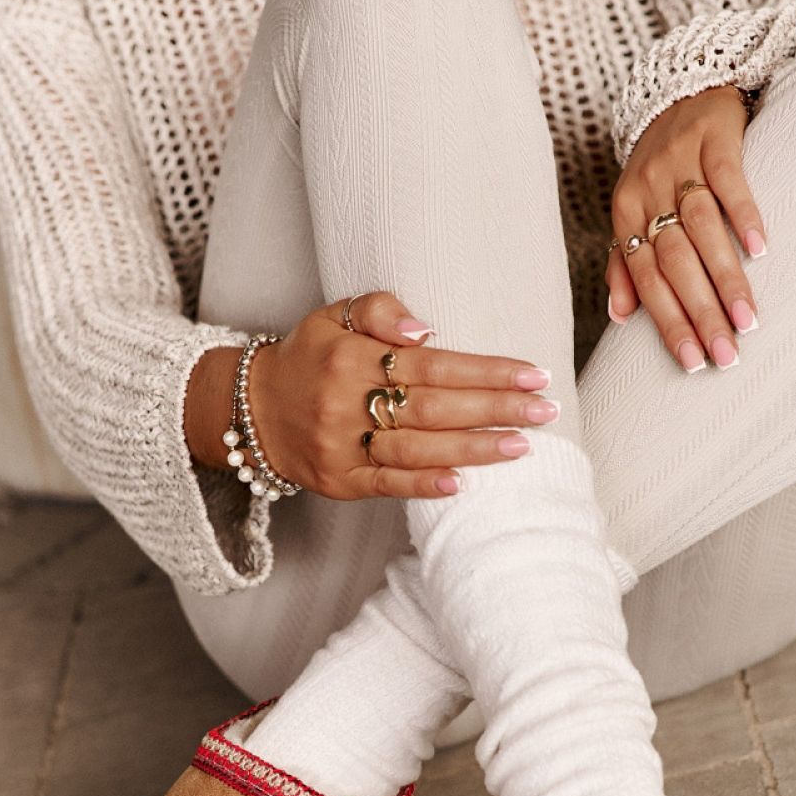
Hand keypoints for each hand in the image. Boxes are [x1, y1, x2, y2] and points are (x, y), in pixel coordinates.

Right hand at [186, 293, 557, 499]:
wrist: (250, 409)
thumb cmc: (309, 357)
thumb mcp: (334, 316)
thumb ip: (379, 310)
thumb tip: (426, 331)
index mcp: (353, 357)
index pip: (433, 365)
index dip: (486, 371)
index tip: (533, 373)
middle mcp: (348, 402)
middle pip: (434, 408)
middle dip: (495, 410)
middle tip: (545, 410)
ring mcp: (343, 446)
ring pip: (417, 449)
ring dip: (473, 449)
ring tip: (522, 446)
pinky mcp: (339, 481)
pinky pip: (386, 485)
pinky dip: (425, 486)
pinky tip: (462, 484)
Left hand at [607, 84, 768, 373]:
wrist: (679, 85)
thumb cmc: (658, 163)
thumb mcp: (631, 209)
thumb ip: (623, 262)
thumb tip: (619, 318)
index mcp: (625, 214)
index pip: (646, 279)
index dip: (668, 322)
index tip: (693, 361)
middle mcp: (648, 191)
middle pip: (673, 262)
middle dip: (699, 313)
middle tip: (725, 355)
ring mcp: (680, 162)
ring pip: (701, 229)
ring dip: (724, 277)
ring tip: (747, 319)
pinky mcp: (713, 136)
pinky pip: (728, 180)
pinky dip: (743, 215)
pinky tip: (760, 250)